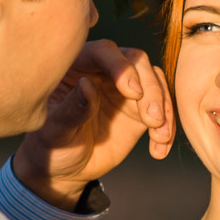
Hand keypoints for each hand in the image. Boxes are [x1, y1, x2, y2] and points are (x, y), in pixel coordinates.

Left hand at [13, 40, 174, 206]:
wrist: (65, 168)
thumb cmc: (51, 145)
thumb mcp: (55, 132)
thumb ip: (71, 110)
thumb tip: (87, 86)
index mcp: (78, 66)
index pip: (103, 52)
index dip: (120, 66)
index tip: (132, 92)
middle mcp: (105, 71)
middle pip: (136, 62)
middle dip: (149, 89)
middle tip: (151, 119)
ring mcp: (125, 89)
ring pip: (154, 82)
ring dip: (163, 107)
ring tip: (159, 135)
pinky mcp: (140, 110)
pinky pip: (163, 108)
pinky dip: (168, 126)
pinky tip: (159, 148)